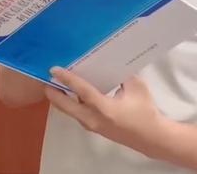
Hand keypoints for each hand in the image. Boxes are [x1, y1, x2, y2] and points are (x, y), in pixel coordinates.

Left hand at [44, 67, 166, 153]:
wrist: (150, 137)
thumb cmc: (144, 111)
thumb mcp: (136, 87)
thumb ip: (123, 73)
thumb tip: (111, 59)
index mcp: (104, 108)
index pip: (81, 91)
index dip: (66, 79)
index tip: (53, 69)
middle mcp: (92, 119)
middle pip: (65, 105)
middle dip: (53, 91)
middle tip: (46, 77)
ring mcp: (91, 125)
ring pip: (69, 110)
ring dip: (61, 97)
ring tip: (57, 82)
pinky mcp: (93, 127)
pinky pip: (77, 113)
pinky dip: (71, 102)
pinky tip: (73, 92)